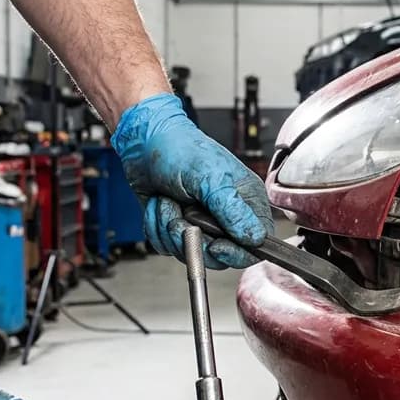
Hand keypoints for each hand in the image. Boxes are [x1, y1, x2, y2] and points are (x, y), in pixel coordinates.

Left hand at [111, 92, 273, 268]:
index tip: (217, 245)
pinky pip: (168, 247)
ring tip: (168, 202)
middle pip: (221, 256)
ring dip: (170, 229)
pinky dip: (157, 227)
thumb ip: (233, 210)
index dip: (237, 252)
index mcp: (245, 201)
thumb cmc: (180, 149)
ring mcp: (200, 224)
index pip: (256, 242)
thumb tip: (255, 237)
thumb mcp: (210, 178)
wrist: (143, 143)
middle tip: (183, 217)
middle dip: (195, 239)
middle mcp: (225, 216)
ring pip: (191, 252)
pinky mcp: (176, 228)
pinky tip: (159, 205)